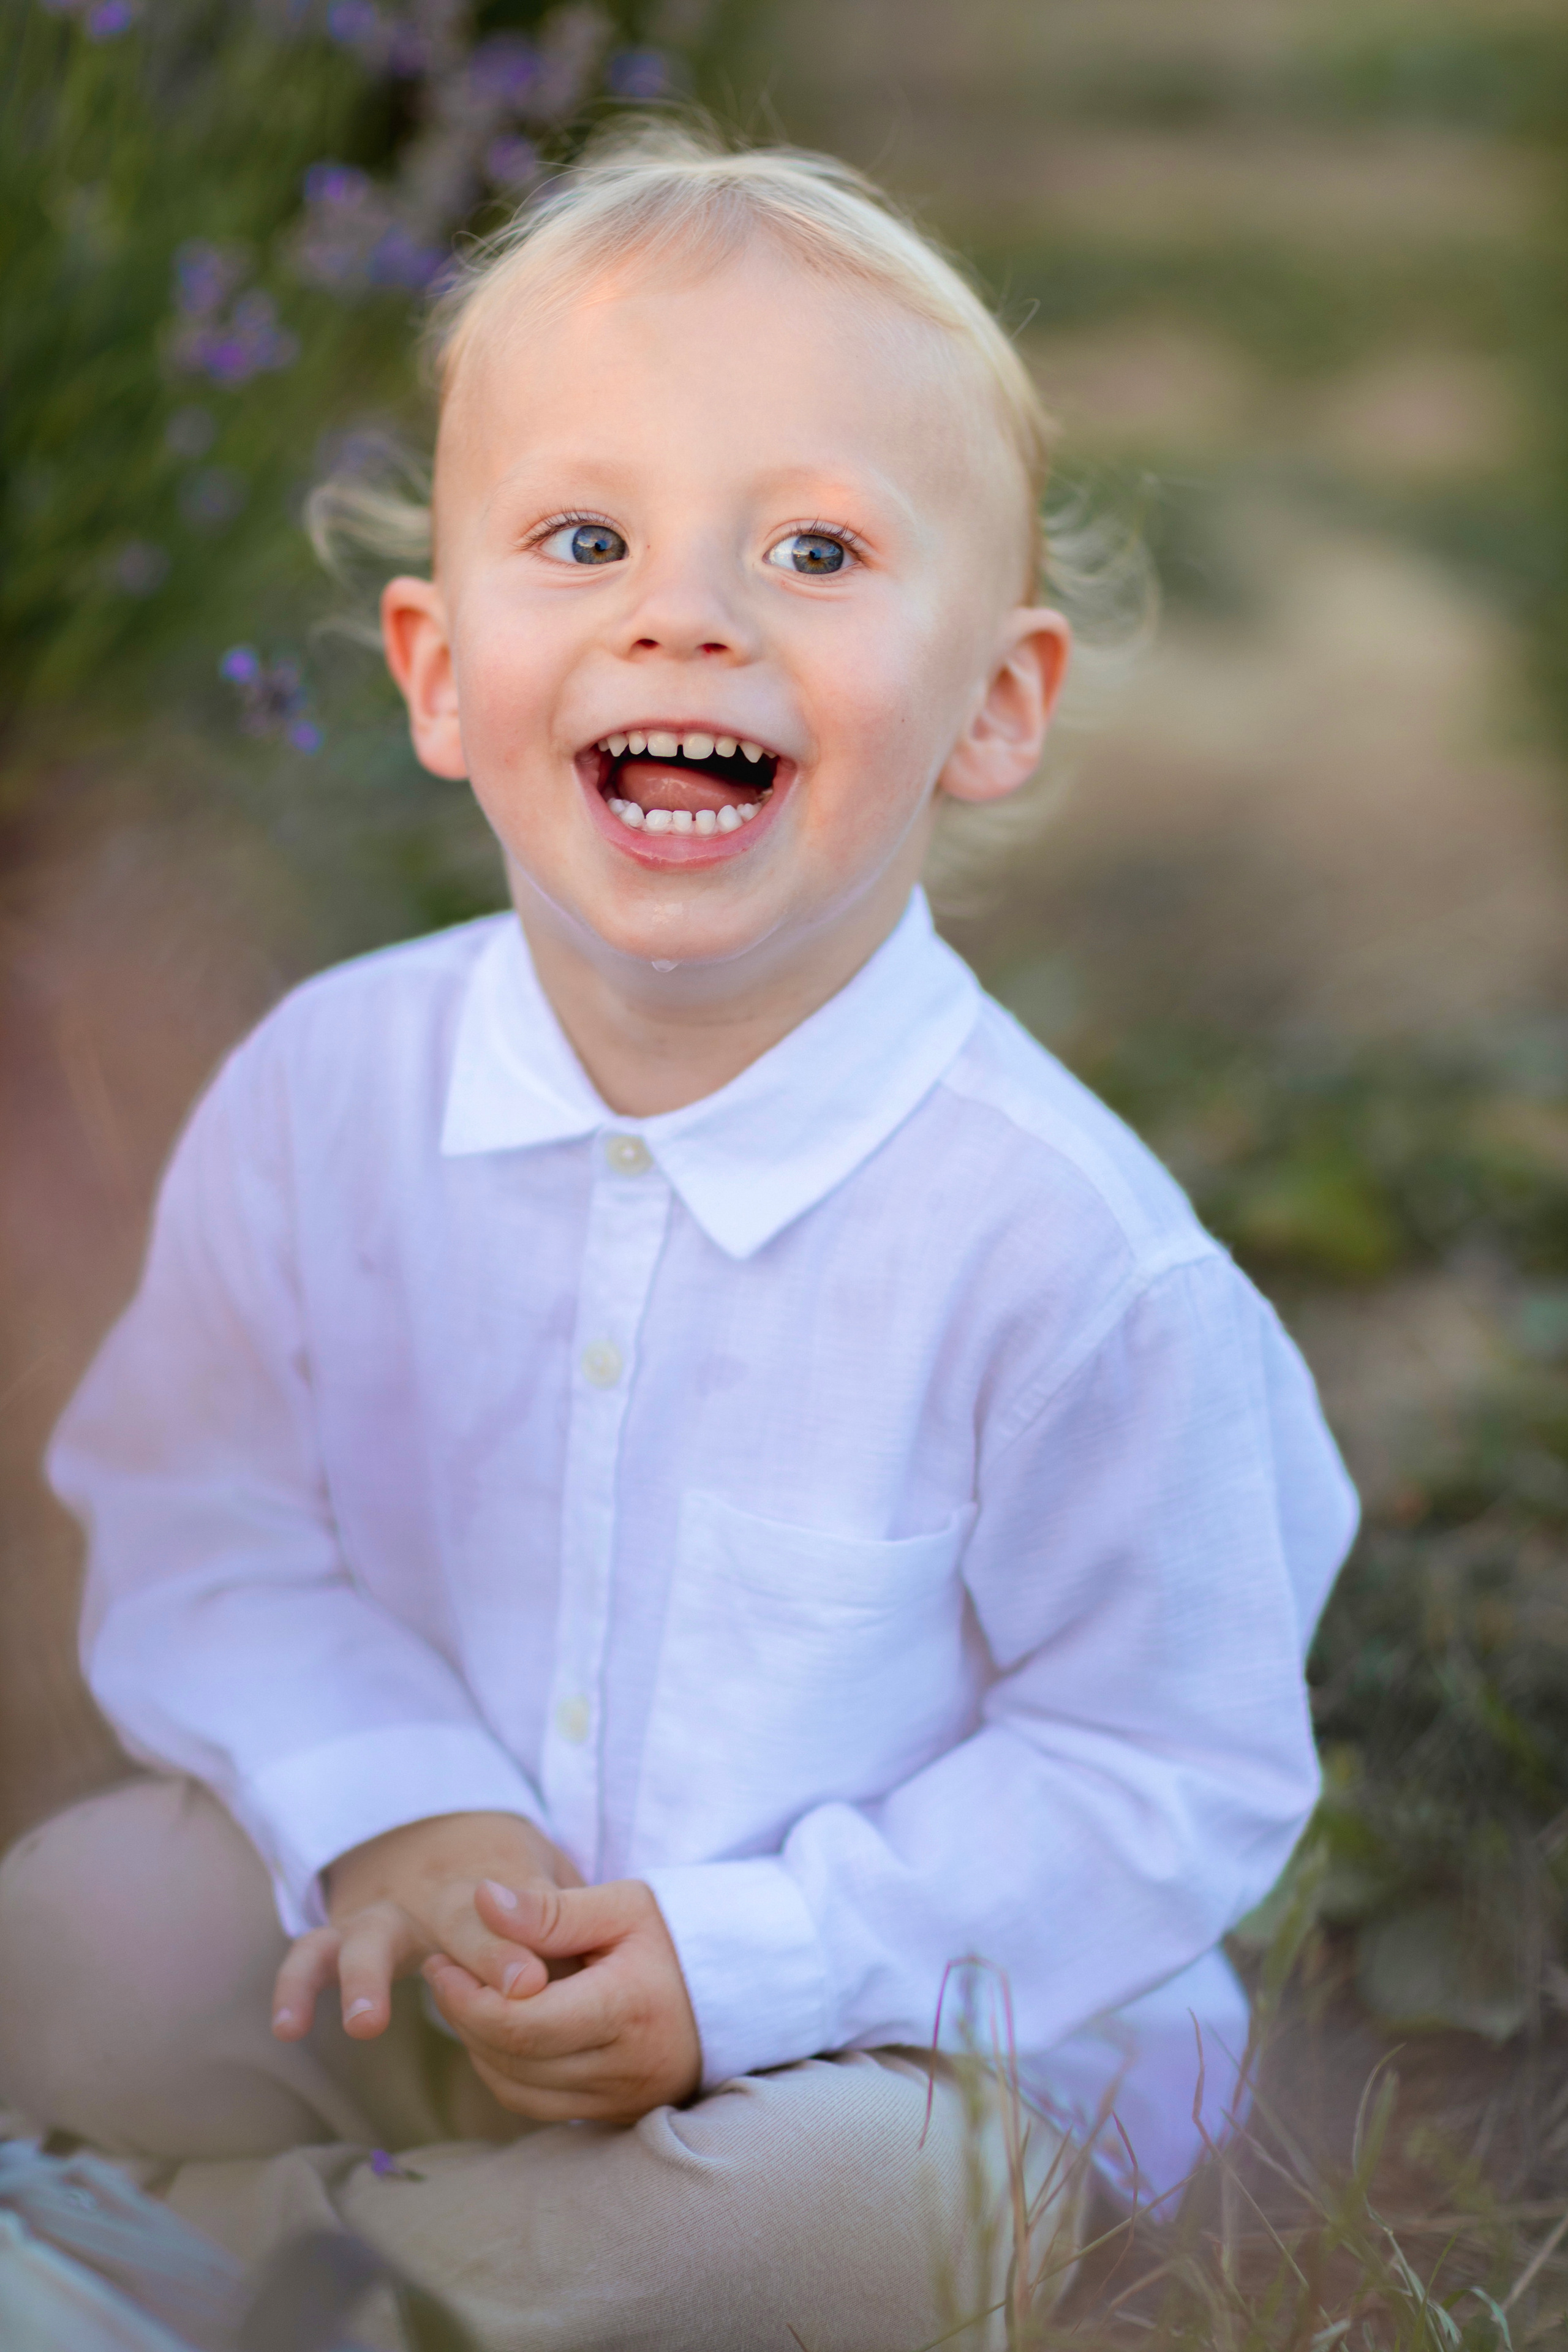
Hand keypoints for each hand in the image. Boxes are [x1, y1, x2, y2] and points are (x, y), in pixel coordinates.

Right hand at [270, 1809, 580, 2043]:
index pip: (517, 1908)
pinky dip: (295, 1987)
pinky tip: (289, 2027)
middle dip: (476, 1954)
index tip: (531, 1981)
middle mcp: (436, 1892)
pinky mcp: (342, 1928)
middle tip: (499, 1992)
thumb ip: (563, 1920)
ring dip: (366, 1979)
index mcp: (494, 1877)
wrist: (432, 1827)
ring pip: (367, 1939)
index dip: (520, 1943)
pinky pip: (308, 1954)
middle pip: (453, 1919)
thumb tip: (593, 1972)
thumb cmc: (504, 1873)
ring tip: (367, 2023)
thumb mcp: (544, 1874)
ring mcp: (383, 1910)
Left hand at [421, 1876, 701, 2124]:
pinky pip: (540, 2106)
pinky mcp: (618, 2116)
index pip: (521, 2023)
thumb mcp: (621, 1905)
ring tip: (470, 1997)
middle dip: (464, 2016)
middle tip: (444, 1971)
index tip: (442, 1960)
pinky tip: (503, 2029)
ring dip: (480, 2047)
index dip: (467, 1997)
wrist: (739, 1984)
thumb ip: (549, 1910)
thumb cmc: (676, 1934)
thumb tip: (482, 1900)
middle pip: (513, 2060)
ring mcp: (624, 2101)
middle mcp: (627, 2068)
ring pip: (518, 2091)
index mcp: (629, 2009)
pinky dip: (507, 2071)